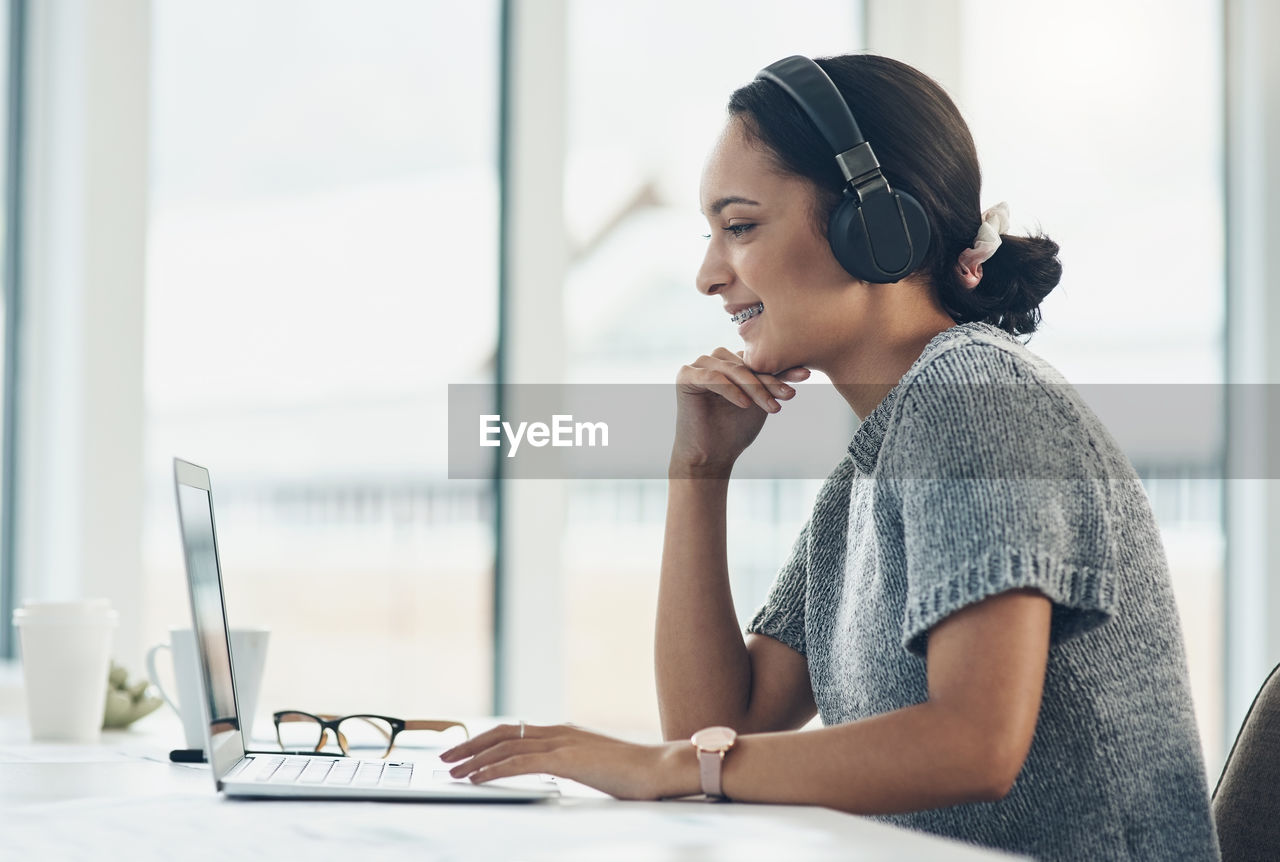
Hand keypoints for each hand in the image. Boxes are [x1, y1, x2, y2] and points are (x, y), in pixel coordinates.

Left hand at [439, 722, 699, 800]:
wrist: (661, 769)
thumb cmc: (635, 775)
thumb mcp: (595, 767)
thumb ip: (573, 766)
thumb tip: (558, 775)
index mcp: (564, 733)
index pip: (515, 732)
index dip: (485, 740)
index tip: (464, 750)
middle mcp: (558, 732)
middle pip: (502, 734)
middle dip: (469, 744)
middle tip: (445, 756)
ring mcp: (562, 743)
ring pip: (505, 746)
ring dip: (473, 758)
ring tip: (451, 769)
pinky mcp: (566, 760)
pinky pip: (519, 764)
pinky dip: (493, 769)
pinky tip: (476, 778)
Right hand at [670, 348, 809, 476]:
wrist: (711, 457)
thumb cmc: (735, 431)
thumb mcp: (761, 402)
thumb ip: (773, 383)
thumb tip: (804, 367)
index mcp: (731, 362)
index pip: (759, 361)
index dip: (782, 369)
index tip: (805, 376)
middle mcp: (714, 360)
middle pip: (747, 364)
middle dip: (770, 381)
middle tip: (789, 395)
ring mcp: (698, 365)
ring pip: (733, 370)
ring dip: (754, 387)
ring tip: (771, 407)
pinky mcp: (685, 376)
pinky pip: (712, 377)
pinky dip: (731, 390)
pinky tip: (745, 405)